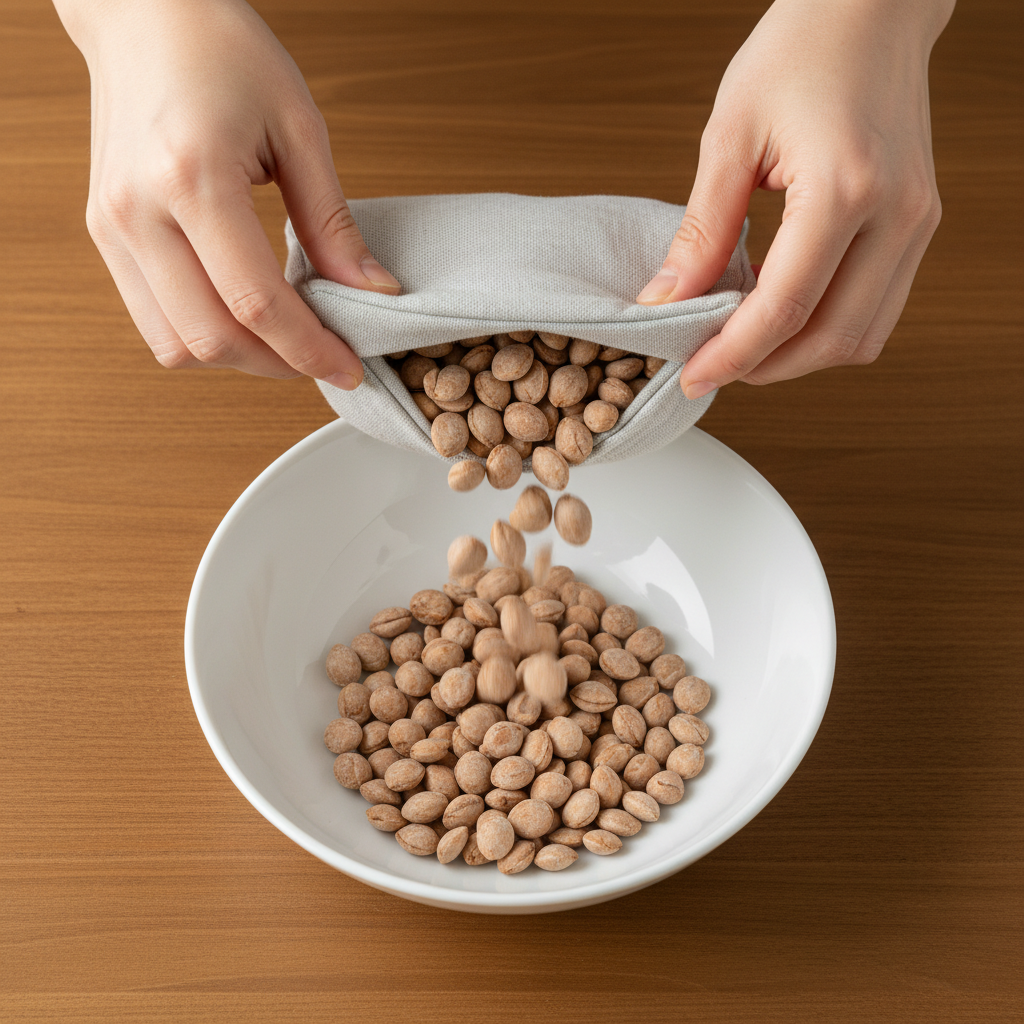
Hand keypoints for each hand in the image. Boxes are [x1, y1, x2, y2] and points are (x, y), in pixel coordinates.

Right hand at [55, 0, 398, 387]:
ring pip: (176, 345)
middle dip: (278, 364)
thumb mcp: (299, 129)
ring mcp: (112, 227)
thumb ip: (334, 224)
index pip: (256, 304)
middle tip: (324, 356)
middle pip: (212, 338)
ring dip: (238, 358)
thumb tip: (374, 292)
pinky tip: (243, 315)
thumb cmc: (222, 51)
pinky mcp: (104, 235)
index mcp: (191, 177)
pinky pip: (153, 321)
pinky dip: (204, 334)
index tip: (348, 367)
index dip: (309, 350)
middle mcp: (137, 211)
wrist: (143, 13)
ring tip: (285, 337)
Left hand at [636, 0, 953, 398]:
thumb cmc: (799, 51)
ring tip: (742, 344)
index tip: (691, 376)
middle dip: (765, 368)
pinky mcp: (919, 224)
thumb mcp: (730, 136)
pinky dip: (827, 328)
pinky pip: (878, 309)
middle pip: (832, 338)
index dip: (733, 355)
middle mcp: (897, 214)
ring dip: (800, 357)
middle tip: (711, 366)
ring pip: (863, 337)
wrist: (872, 7)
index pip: (786, 308)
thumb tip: (666, 300)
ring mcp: (918, 222)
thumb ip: (701, 230)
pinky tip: (782, 314)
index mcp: (846, 188)